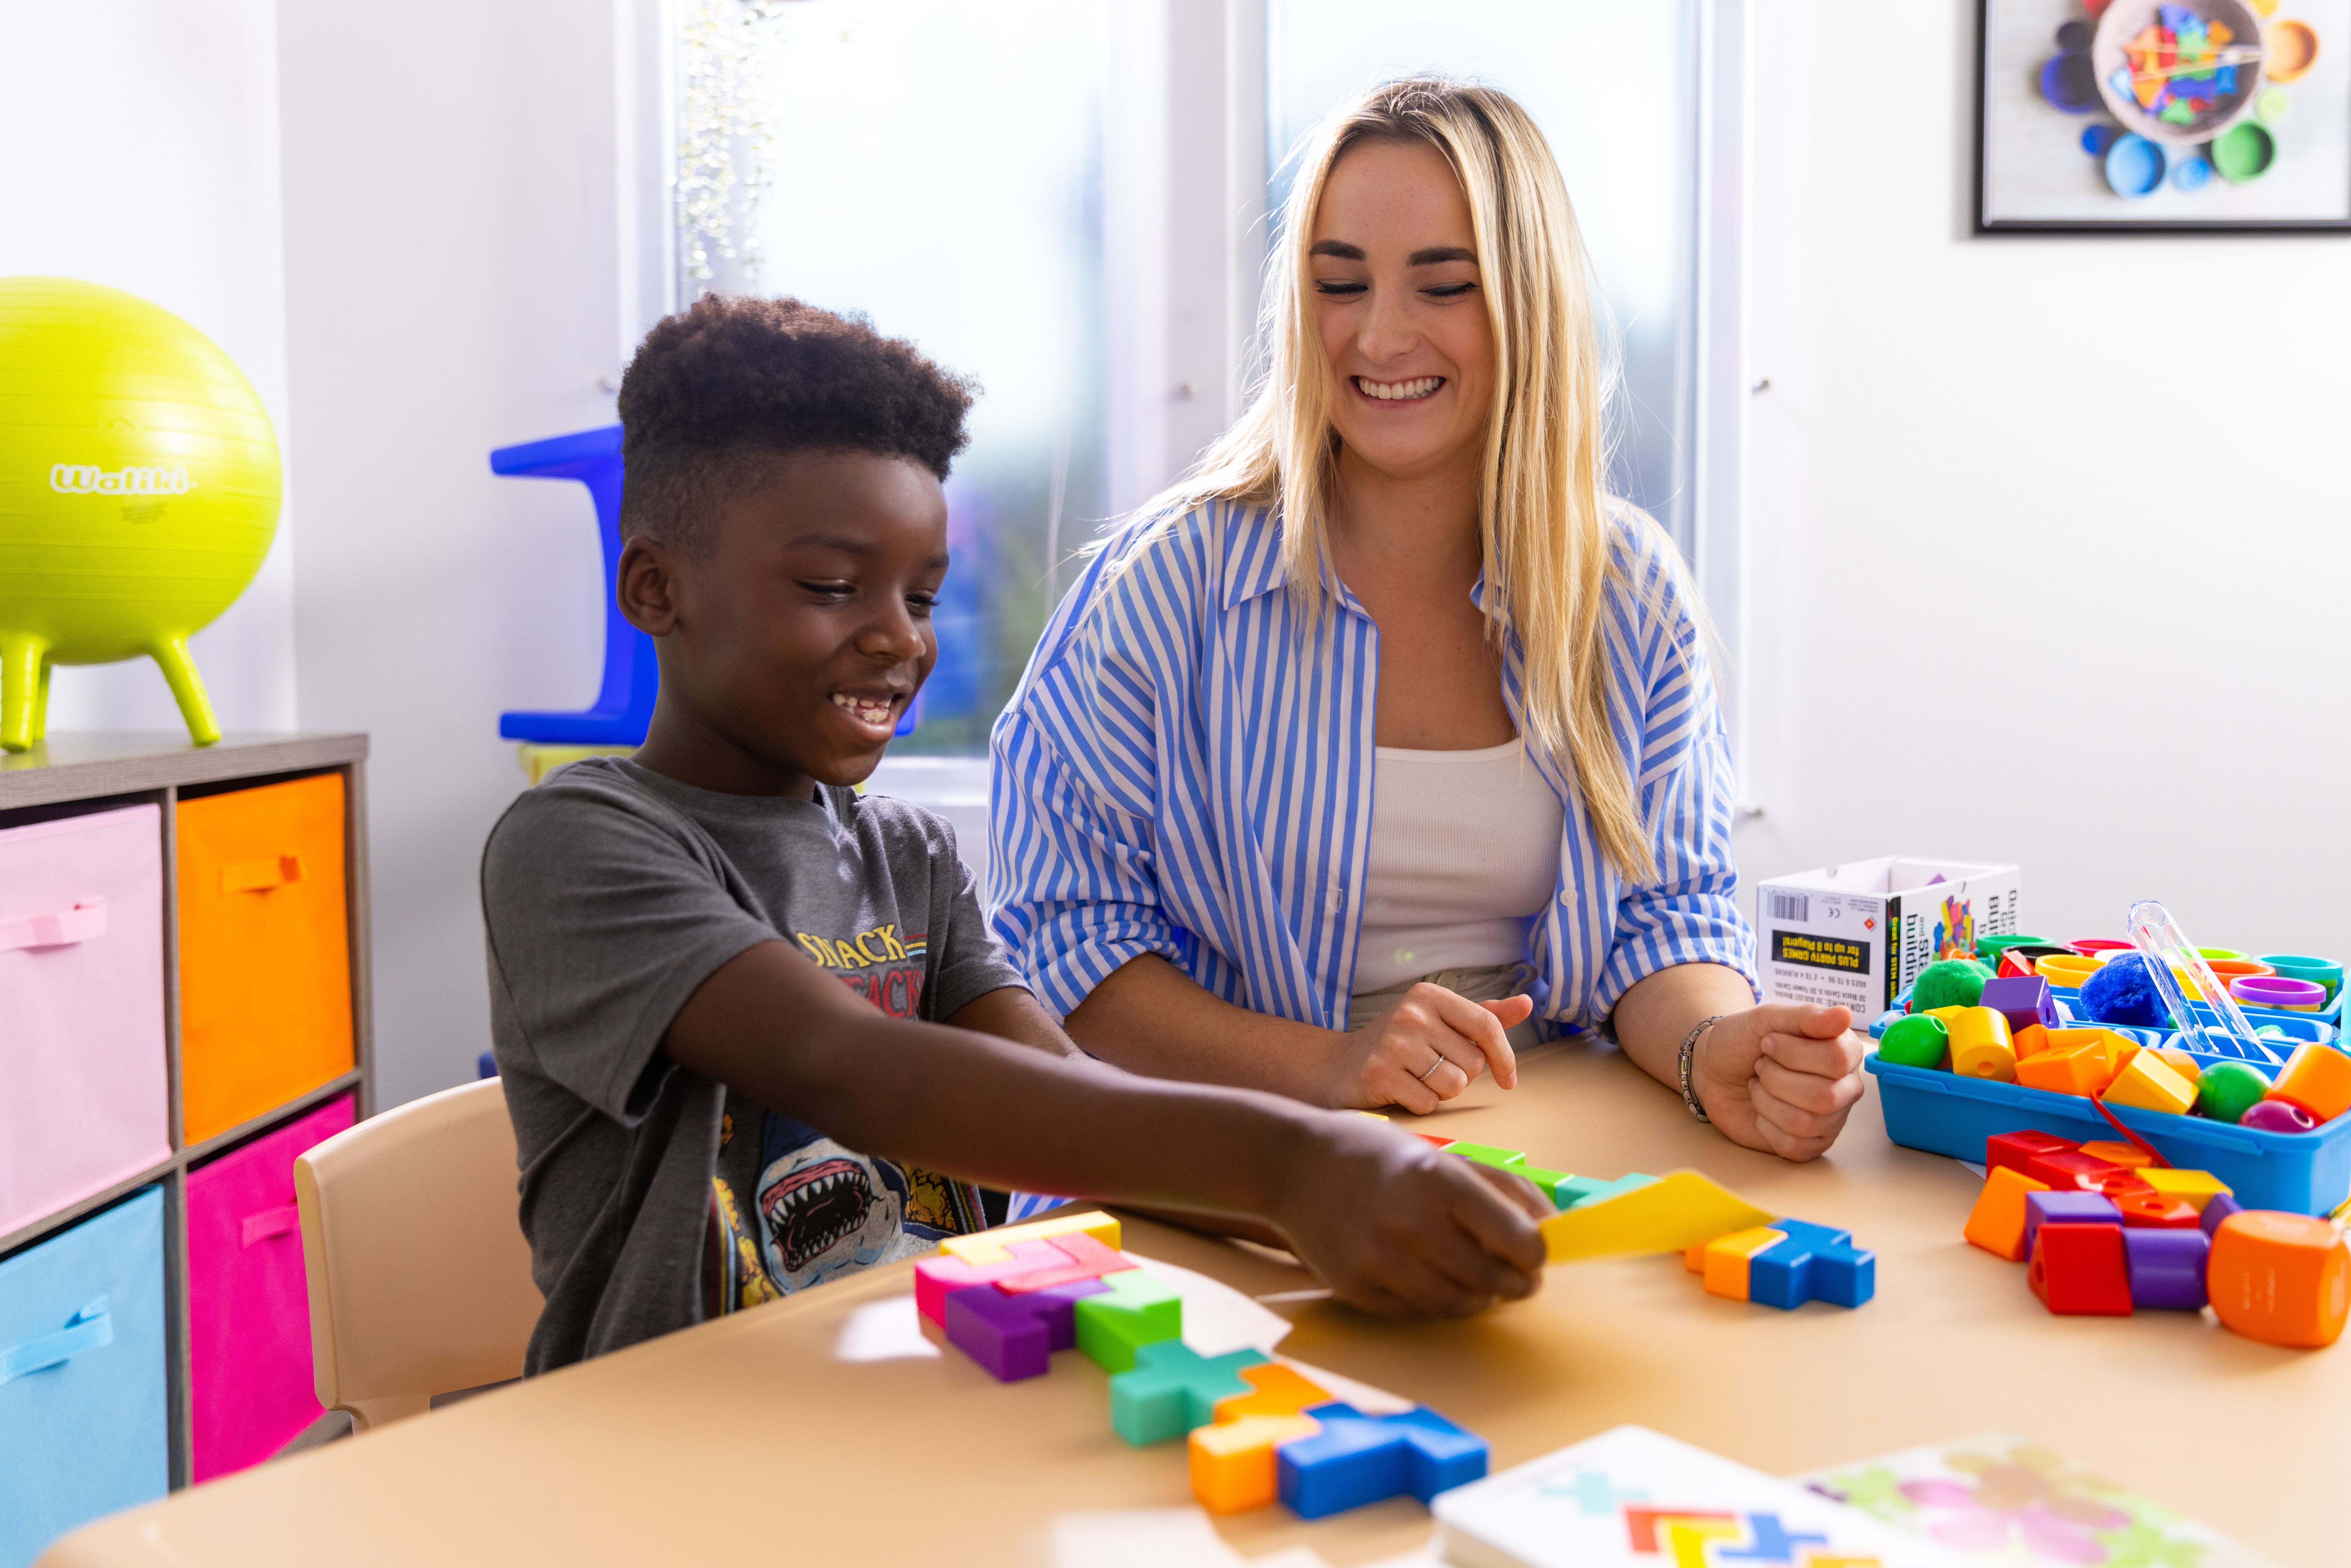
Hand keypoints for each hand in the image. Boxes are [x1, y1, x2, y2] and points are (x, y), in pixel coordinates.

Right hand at [1271, 1114, 1549, 1315]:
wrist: (1294, 1167)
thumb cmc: (1378, 1156)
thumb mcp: (1443, 1155)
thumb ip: (1504, 1187)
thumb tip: (1554, 1226)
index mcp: (1439, 1179)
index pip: (1518, 1240)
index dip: (1537, 1256)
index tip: (1536, 1256)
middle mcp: (1411, 1222)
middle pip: (1494, 1279)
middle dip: (1517, 1284)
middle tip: (1519, 1280)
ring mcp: (1381, 1260)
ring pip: (1459, 1304)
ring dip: (1481, 1298)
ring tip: (1480, 1282)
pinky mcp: (1358, 1289)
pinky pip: (1419, 1313)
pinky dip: (1438, 1304)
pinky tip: (1435, 1280)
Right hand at [1332, 982, 1532, 1111]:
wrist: (1339, 1066)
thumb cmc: (1399, 1045)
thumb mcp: (1439, 1021)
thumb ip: (1484, 1015)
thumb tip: (1528, 1003)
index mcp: (1429, 995)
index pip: (1486, 1025)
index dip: (1505, 1056)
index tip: (1509, 1079)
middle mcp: (1411, 1014)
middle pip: (1473, 1063)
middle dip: (1461, 1075)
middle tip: (1432, 1069)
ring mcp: (1393, 1043)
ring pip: (1453, 1085)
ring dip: (1441, 1092)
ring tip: (1416, 1080)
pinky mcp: (1379, 1073)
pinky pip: (1428, 1103)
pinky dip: (1420, 1105)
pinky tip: (1400, 1091)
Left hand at [1689, 1004, 1866, 1159]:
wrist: (1714, 1070)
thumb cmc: (1743, 1041)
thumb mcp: (1767, 1018)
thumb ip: (1806, 1016)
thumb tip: (1845, 1014)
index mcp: (1844, 1051)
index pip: (1837, 1058)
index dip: (1793, 1052)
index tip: (1767, 1043)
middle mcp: (1845, 1086)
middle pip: (1823, 1096)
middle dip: (1776, 1079)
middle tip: (1760, 1066)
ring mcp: (1831, 1119)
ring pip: (1805, 1123)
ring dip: (1767, 1101)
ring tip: (1759, 1085)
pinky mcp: (1810, 1144)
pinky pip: (1794, 1147)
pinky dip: (1766, 1126)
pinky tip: (1761, 1110)